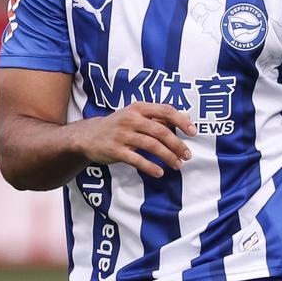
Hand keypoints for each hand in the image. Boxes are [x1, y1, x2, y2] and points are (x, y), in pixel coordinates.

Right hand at [71, 102, 194, 177]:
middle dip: (177, 144)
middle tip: (187, 155)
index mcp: (138, 108)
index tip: (193, 132)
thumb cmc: (118, 125)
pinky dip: (150, 167)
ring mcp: (122, 135)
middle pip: (160, 131)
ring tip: (178, 165)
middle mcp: (131, 119)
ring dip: (168, 157)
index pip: (165, 110)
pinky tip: (160, 172)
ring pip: (151, 146)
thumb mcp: (135, 115)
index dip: (181, 121)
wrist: (87, 135)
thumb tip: (185, 119)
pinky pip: (137, 160)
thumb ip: (158, 118)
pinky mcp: (116, 150)